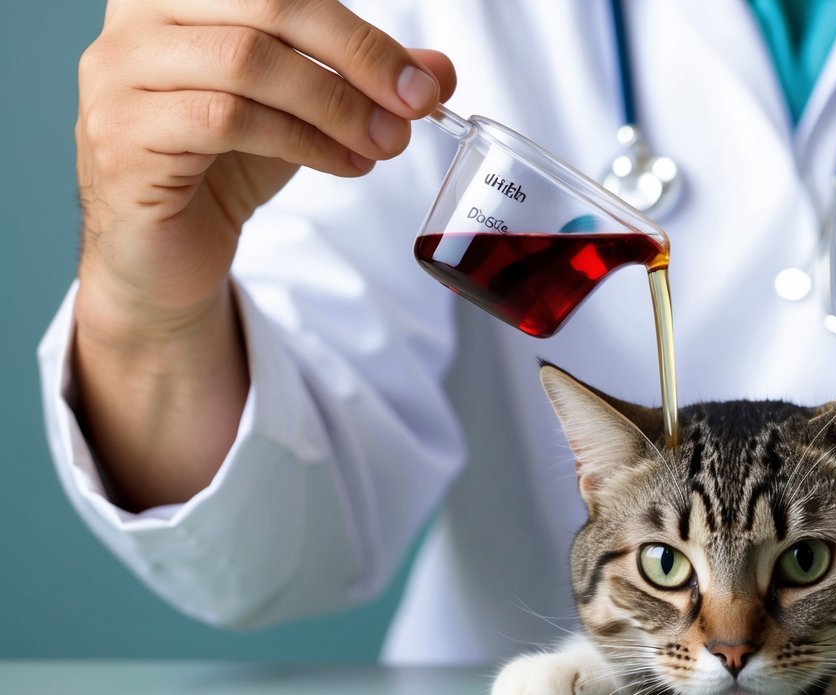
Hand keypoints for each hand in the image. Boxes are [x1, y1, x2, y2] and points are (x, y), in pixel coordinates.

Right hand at [76, 0, 456, 330]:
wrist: (168, 251)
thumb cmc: (229, 164)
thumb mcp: (310, 111)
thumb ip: (365, 81)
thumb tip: (438, 71)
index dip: (358, 33)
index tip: (420, 84)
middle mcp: (136, 20)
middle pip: (267, 7)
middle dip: (356, 59)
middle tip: (413, 109)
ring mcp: (119, 75)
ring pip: (247, 62)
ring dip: (334, 106)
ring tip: (382, 145)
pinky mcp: (120, 136)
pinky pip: (225, 119)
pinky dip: (302, 141)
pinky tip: (343, 165)